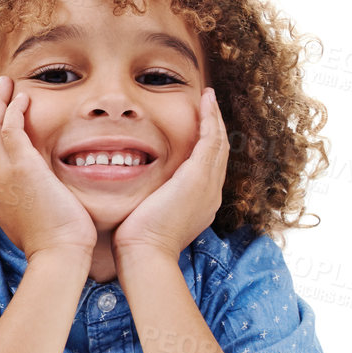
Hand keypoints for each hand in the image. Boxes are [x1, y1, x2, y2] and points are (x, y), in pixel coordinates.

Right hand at [0, 76, 95, 261]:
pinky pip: (9, 129)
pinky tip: (22, 97)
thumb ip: (22, 203)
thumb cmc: (54, 244)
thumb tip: (31, 195)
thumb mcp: (27, 222)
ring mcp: (1, 175)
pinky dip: (13, 110)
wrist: (58, 254)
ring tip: (4, 83)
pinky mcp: (21, 168)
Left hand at [115, 88, 227, 260]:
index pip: (207, 168)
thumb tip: (133, 195)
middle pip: (218, 154)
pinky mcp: (199, 177)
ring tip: (209, 99)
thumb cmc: (135, 241)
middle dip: (215, 128)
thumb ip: (147, 201)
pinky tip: (205, 102)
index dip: (205, 146)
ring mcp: (208, 186)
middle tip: (209, 106)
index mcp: (199, 203)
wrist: (144, 254)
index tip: (198, 128)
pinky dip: (210, 120)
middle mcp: (210, 194)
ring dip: (215, 119)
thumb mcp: (147, 217)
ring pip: (219, 143)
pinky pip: (211, 140)